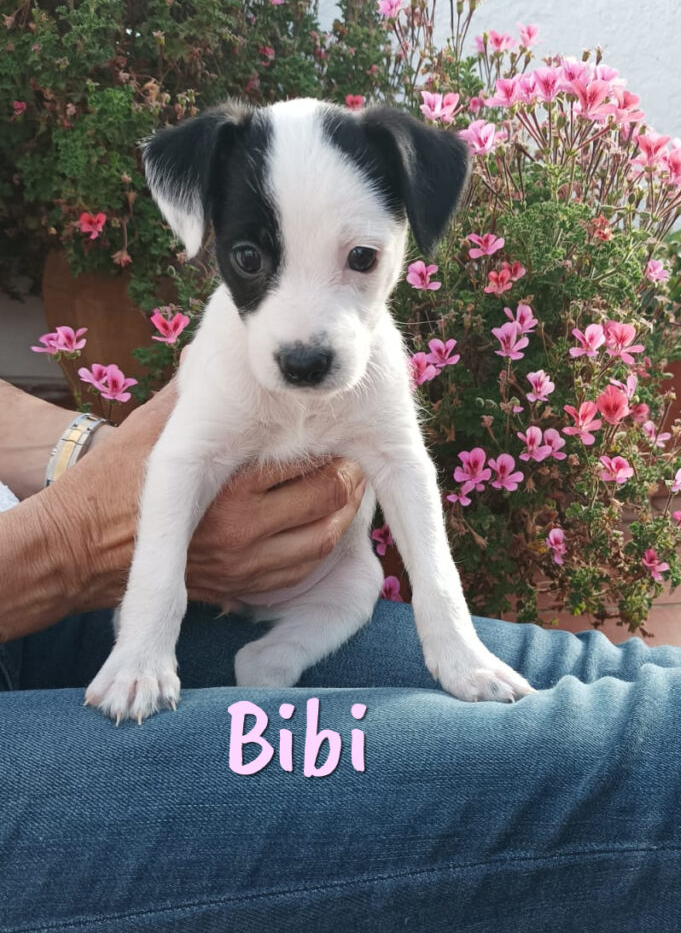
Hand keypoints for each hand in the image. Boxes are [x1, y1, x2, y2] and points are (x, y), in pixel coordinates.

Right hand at [45, 380, 365, 614]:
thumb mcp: (157, 424)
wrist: (82, 545)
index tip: (331, 420)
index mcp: (227, 486)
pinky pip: (305, 568)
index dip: (331, 437)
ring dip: (342, 510)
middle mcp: (243, 531)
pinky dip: (321, 542)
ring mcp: (245, 566)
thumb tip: (223, 345)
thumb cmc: (115, 477)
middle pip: (330, 498)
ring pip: (327, 538)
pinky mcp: (243, 587)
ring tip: (343, 482)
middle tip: (346, 449)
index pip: (311, 459)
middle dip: (346, 472)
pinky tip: (320, 518)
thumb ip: (197, 388)